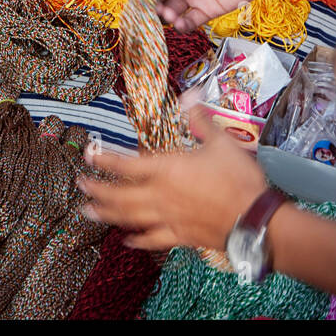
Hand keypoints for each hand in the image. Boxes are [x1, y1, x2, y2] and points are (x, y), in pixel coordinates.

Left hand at [81, 106, 267, 249]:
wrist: (255, 219)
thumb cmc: (239, 180)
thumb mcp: (221, 142)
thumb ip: (200, 119)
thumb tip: (190, 95)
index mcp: (168, 170)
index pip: (127, 164)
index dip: (105, 159)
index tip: (89, 155)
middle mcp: (162, 196)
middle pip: (120, 195)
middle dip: (97, 190)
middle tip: (80, 186)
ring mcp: (169, 218)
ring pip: (130, 217)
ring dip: (107, 214)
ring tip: (89, 212)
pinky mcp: (181, 236)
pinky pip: (153, 239)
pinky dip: (138, 240)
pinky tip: (129, 239)